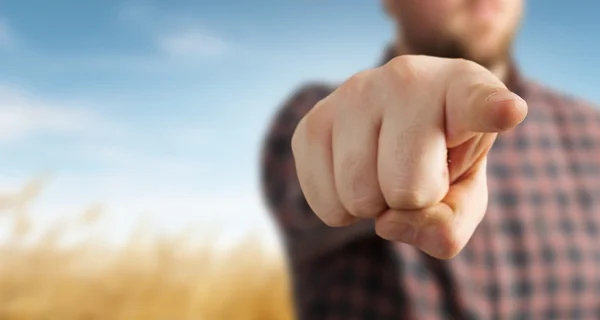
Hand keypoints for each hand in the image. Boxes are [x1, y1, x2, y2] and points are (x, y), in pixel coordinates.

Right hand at [291, 55, 527, 258]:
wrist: (393, 122)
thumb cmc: (440, 157)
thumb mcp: (466, 191)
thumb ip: (450, 222)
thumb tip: (388, 223)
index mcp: (463, 89)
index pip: (478, 103)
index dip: (492, 110)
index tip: (507, 111)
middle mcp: (405, 79)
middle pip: (407, 189)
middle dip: (413, 201)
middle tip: (414, 172)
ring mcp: (353, 94)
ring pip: (359, 196)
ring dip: (374, 205)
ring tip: (384, 171)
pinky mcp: (313, 121)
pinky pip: (325, 204)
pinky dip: (342, 210)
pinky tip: (355, 177)